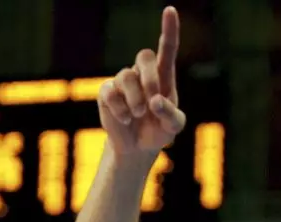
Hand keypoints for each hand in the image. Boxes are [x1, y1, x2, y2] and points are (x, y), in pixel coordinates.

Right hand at [97, 6, 185, 155]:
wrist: (137, 148)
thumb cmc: (159, 132)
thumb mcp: (173, 128)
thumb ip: (170, 115)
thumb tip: (155, 101)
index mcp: (163, 78)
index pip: (166, 49)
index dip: (169, 30)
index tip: (170, 10)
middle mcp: (142, 74)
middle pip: (144, 56)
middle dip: (150, 79)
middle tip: (153, 102)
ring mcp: (123, 82)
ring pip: (127, 75)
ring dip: (135, 100)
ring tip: (137, 115)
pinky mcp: (107, 93)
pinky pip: (111, 91)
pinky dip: (120, 109)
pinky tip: (124, 119)